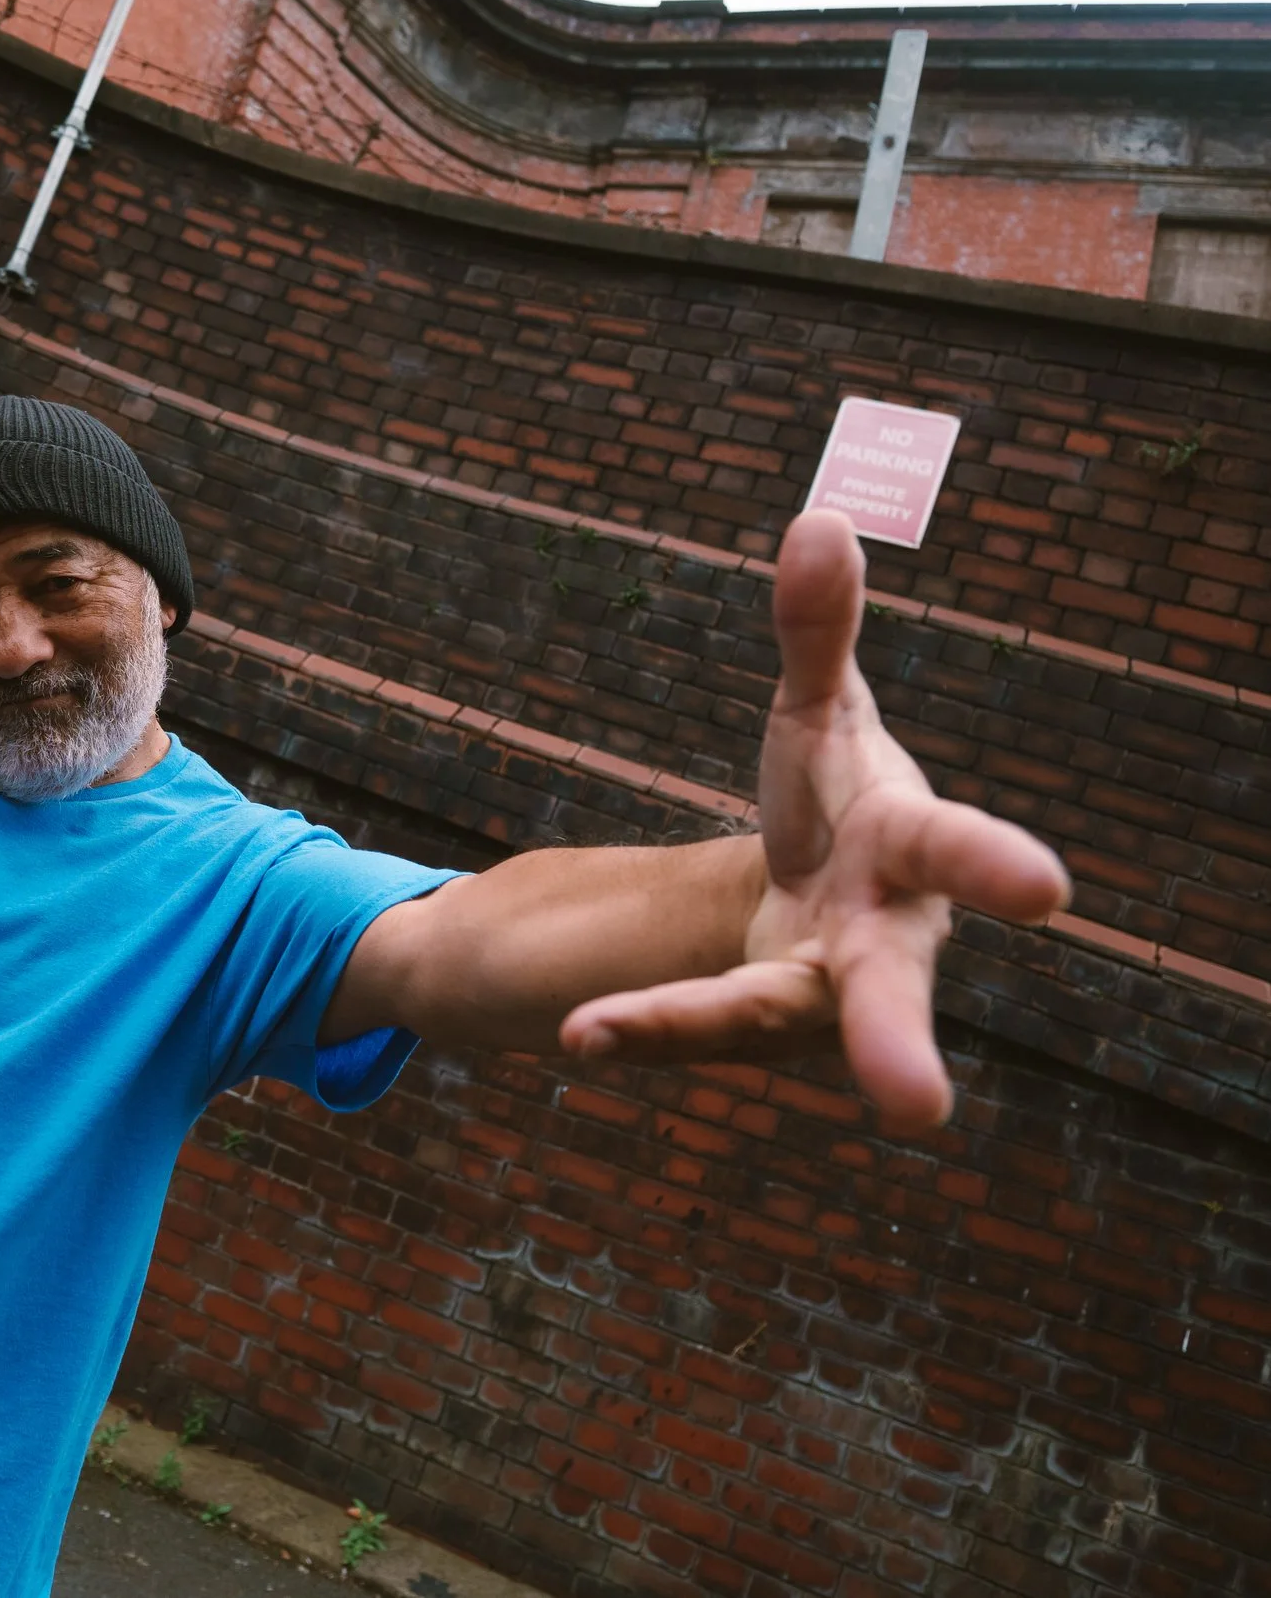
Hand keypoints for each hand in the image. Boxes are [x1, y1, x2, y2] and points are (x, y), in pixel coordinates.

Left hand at [560, 511, 1071, 1134]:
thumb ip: (820, 630)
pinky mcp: (750, 1024)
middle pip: (890, 994)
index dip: (998, 867)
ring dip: (680, 1032)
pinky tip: (579, 1037)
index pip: (957, 851)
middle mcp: (880, 942)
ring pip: (755, 1020)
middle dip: (899, 1046)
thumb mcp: (819, 712)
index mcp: (912, 852)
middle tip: (919, 1109)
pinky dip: (639, 1028)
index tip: (1048, 891)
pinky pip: (690, 1023)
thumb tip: (820, 519)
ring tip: (588, 1039)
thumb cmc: (842, 798)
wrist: (819, 884)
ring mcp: (816, 996)